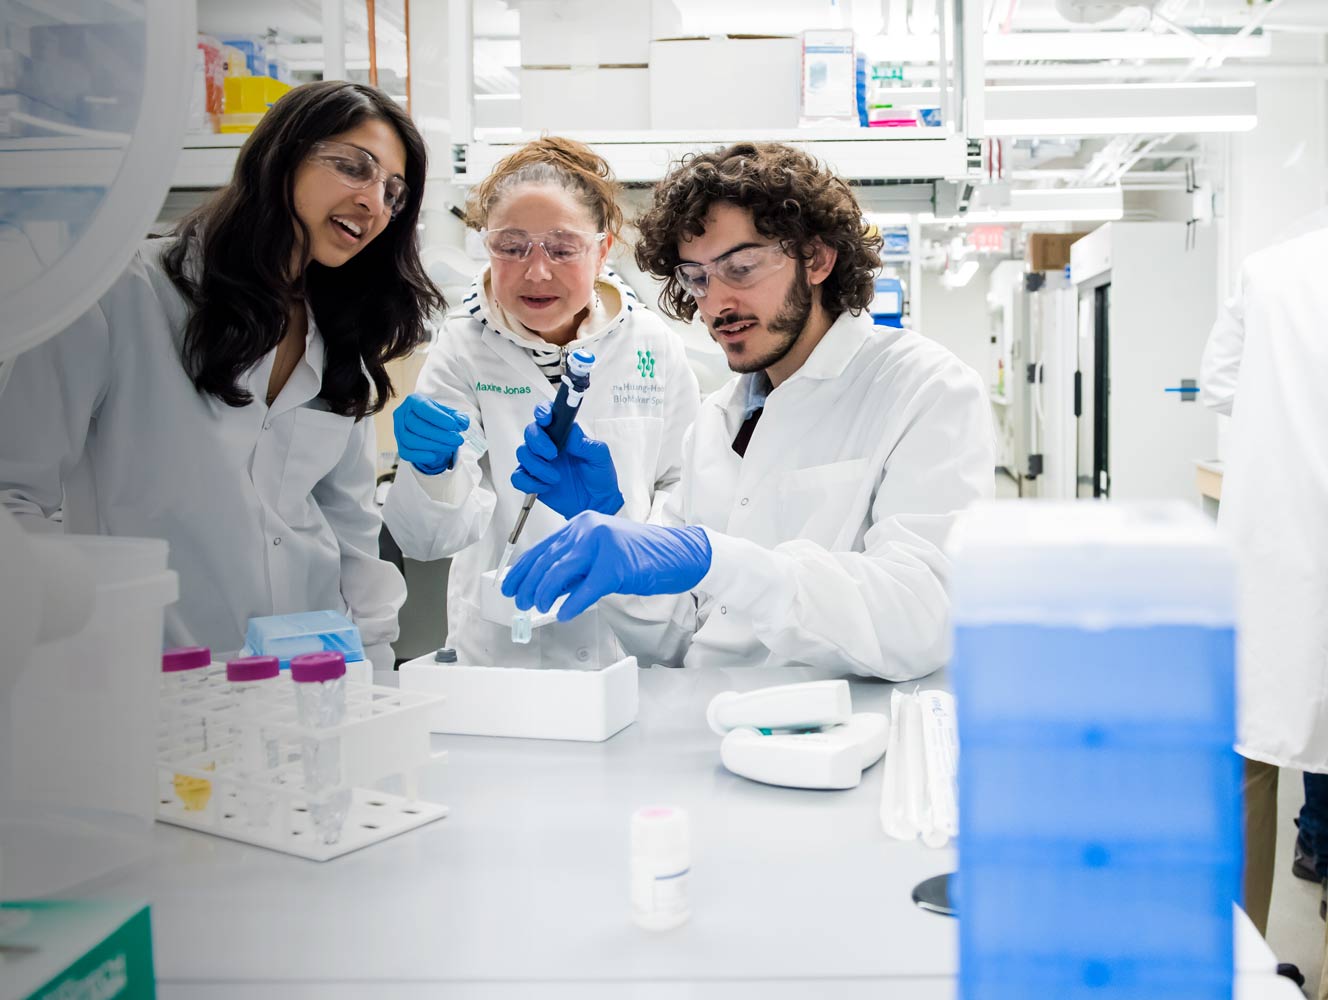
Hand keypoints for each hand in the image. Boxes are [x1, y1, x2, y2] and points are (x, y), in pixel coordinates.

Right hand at [393, 393, 469, 475]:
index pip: (423, 408)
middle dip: (439, 435)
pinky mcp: (399, 445)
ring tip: (450, 447)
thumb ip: (458, 417)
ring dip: (432, 445)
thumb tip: (462, 422)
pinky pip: (405, 452)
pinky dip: (419, 456)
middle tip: (457, 440)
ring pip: (410, 439)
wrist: (429, 428)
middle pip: (416, 425)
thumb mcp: (450, 413)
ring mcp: (398, 430)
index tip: (453, 425)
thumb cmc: (438, 418)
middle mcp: (403, 414)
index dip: (438, 417)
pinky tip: (434, 456)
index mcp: (414, 401)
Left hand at [501, 511, 711, 620]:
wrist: (677, 553)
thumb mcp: (600, 555)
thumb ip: (574, 568)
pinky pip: (585, 589)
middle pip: (547, 560)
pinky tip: (564, 614)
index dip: (522, 569)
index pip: (543, 547)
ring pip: (559, 572)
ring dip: (544, 594)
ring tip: (538, 607)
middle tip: (519, 601)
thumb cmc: (641, 556)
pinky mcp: (616, 565)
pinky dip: (571, 604)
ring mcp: (602, 545)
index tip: (509, 585)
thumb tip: (546, 588)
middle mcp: (588, 529)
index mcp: (582, 524)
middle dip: (528, 584)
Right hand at [511, 401, 623, 518]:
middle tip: (553, 455)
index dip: (542, 412)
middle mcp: (549, 445)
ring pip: (522, 453)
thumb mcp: (600, 456)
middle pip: (530, 432)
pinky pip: (518, 477)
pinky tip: (546, 486)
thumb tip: (571, 434)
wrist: (596, 503)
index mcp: (564, 435)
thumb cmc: (599, 477)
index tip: (546, 419)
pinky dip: (530, 482)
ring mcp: (539, 462)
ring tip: (555, 478)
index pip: (547, 415)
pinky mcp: (533, 480)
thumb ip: (586, 444)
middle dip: (538, 442)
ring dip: (537, 466)